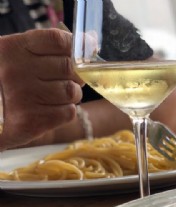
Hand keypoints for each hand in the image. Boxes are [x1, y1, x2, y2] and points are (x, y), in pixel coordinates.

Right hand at [0, 29, 83, 149]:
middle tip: (65, 79)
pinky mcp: (30, 121)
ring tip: (55, 96)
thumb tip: (90, 41)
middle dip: (74, 75)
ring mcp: (23, 96)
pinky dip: (64, 112)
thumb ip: (49, 47)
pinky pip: (68, 112)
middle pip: (69, 67)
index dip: (73, 46)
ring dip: (71, 95)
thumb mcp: (20, 56)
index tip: (79, 52)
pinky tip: (48, 110)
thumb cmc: (10, 80)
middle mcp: (16, 70)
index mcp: (11, 48)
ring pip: (72, 91)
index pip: (57, 40)